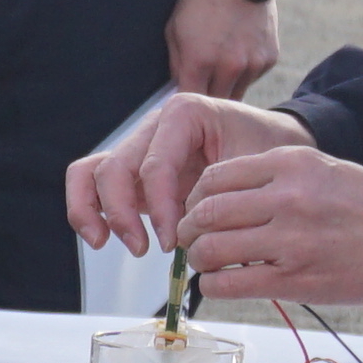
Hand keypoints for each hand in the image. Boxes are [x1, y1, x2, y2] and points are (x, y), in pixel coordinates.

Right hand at [64, 84, 305, 246]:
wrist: (273, 142)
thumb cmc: (265, 149)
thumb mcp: (255, 165)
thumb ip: (222, 194)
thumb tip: (192, 234)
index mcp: (184, 113)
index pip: (155, 164)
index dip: (159, 207)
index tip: (175, 240)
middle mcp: (154, 126)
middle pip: (115, 167)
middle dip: (122, 213)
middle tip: (143, 249)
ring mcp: (139, 148)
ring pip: (92, 172)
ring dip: (93, 210)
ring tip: (105, 243)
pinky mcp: (132, 172)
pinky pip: (92, 183)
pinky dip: (89, 208)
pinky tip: (101, 237)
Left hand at [170, 143, 362, 307]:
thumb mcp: (325, 169)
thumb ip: (278, 176)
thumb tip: (227, 195)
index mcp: (291, 163)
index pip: (216, 177)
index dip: (194, 197)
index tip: (194, 209)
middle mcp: (286, 197)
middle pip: (206, 211)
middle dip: (187, 228)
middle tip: (189, 238)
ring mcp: (289, 240)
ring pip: (211, 248)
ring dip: (198, 259)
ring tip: (205, 263)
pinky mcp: (295, 280)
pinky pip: (230, 283)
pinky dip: (213, 285)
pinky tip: (220, 283)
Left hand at [171, 0, 282, 98]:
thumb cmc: (200, 0)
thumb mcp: (175, 29)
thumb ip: (177, 65)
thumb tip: (180, 88)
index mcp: (200, 61)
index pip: (191, 99)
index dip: (185, 101)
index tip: (184, 98)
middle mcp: (229, 67)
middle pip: (217, 103)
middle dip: (208, 96)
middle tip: (202, 84)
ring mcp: (253, 64)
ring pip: (238, 93)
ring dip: (228, 86)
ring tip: (222, 64)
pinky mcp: (270, 59)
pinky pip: (254, 77)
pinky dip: (246, 72)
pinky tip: (240, 51)